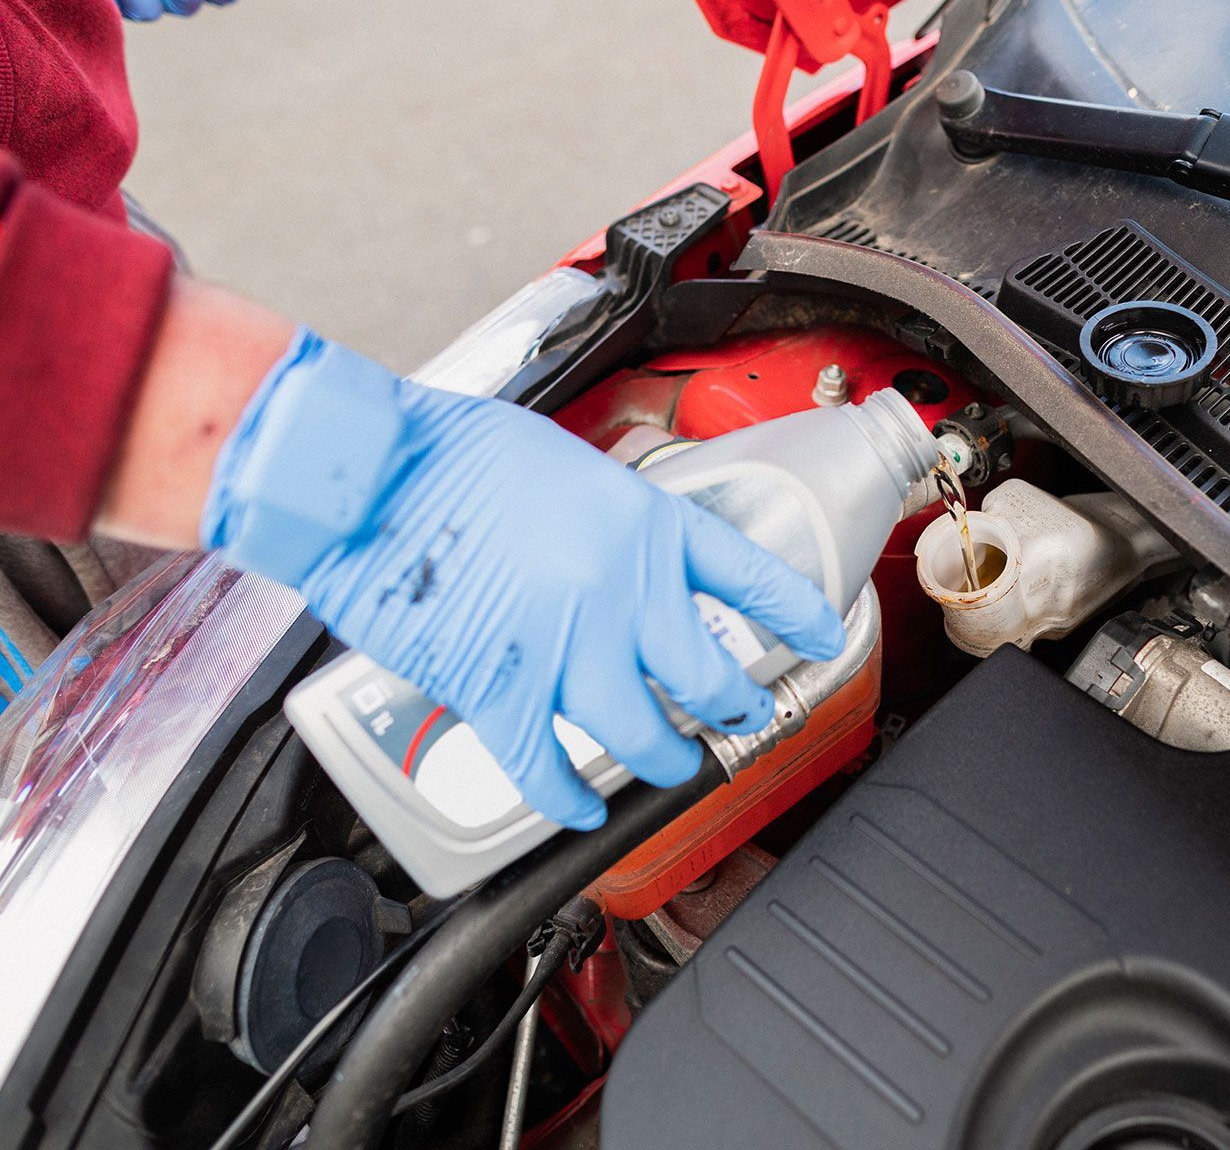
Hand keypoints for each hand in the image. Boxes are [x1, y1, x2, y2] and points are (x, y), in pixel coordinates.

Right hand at [201, 331, 846, 828]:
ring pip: (644, 737)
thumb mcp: (571, 466)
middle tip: (742, 721)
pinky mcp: (501, 689)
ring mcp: (567, 648)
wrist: (370, 472)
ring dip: (667, 762)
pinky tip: (583, 810)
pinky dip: (569, 799)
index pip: (751, 578)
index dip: (796, 615)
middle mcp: (624, 592)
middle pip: (708, 678)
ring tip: (675, 766)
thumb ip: (615, 523)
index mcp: (648, 526)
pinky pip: (549, 768)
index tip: (823, 637)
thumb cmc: (453, 453)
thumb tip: (629, 563)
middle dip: (736, 711)